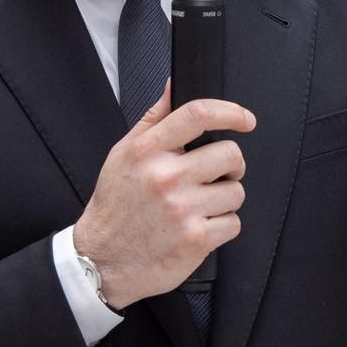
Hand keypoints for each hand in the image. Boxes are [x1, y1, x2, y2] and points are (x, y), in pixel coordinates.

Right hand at [73, 82, 255, 309]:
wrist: (101, 261)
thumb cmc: (115, 206)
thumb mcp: (123, 155)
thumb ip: (153, 119)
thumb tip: (174, 85)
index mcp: (147, 151)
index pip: (198, 115)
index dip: (231, 112)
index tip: (245, 120)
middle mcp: (165, 177)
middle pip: (230, 155)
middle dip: (230, 166)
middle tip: (214, 176)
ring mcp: (182, 209)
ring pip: (236, 192)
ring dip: (224, 199)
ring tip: (198, 206)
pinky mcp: (196, 239)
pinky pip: (233, 223)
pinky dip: (221, 226)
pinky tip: (198, 228)